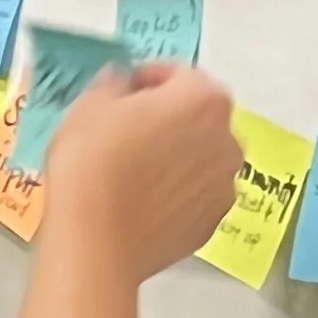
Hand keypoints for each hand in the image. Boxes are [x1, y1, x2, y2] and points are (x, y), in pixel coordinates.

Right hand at [42, 63, 239, 277]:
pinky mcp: (213, 223)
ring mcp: (224, 185)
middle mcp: (227, 139)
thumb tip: (123, 83)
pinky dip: (179, 191)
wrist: (95, 243)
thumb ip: (114, 84)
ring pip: (202, 157)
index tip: (124, 89)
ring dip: (178, 154)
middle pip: (199, 116)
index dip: (148, 78)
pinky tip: (146, 200)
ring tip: (138, 168)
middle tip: (130, 129)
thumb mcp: (89, 106)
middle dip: (170, 117)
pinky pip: (196, 195)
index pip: (179, 75)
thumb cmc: (92, 163)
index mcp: (203, 99)